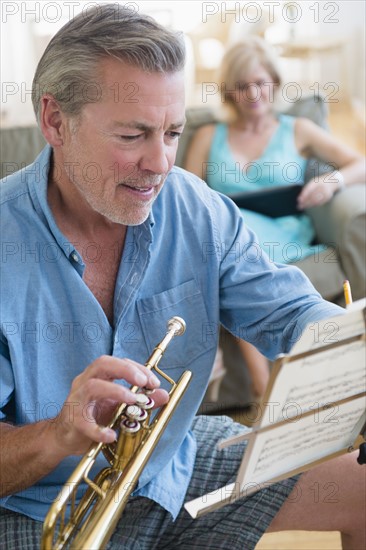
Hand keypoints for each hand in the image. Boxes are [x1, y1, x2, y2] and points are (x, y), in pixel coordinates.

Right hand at [48, 356, 168, 456]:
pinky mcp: (72, 420)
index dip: (137, 368)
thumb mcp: (119, 406)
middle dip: (125, 370)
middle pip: (102, 364)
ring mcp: (76, 400)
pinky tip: (111, 435)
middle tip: (143, 382)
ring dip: (116, 391)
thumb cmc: (92, 417)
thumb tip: (164, 395)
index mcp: (97, 376)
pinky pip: (84, 422)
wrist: (63, 437)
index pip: (117, 362)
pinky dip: (99, 429)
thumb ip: (141, 400)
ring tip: (132, 400)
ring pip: (93, 386)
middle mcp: (85, 383)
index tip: (153, 382)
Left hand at [297, 173, 339, 209]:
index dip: (303, 195)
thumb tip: (300, 199)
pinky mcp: (328, 197)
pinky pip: (320, 202)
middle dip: (305, 202)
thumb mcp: (313, 182)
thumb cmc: (320, 182)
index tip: (298, 200)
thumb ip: (307, 189)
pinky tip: (309, 206)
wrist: (333, 181)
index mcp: (317, 182)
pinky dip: (314, 205)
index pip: (309, 189)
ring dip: (308, 204)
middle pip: (312, 196)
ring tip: (303, 207)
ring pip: (316, 200)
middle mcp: (321, 187)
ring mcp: (325, 192)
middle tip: (299, 206)